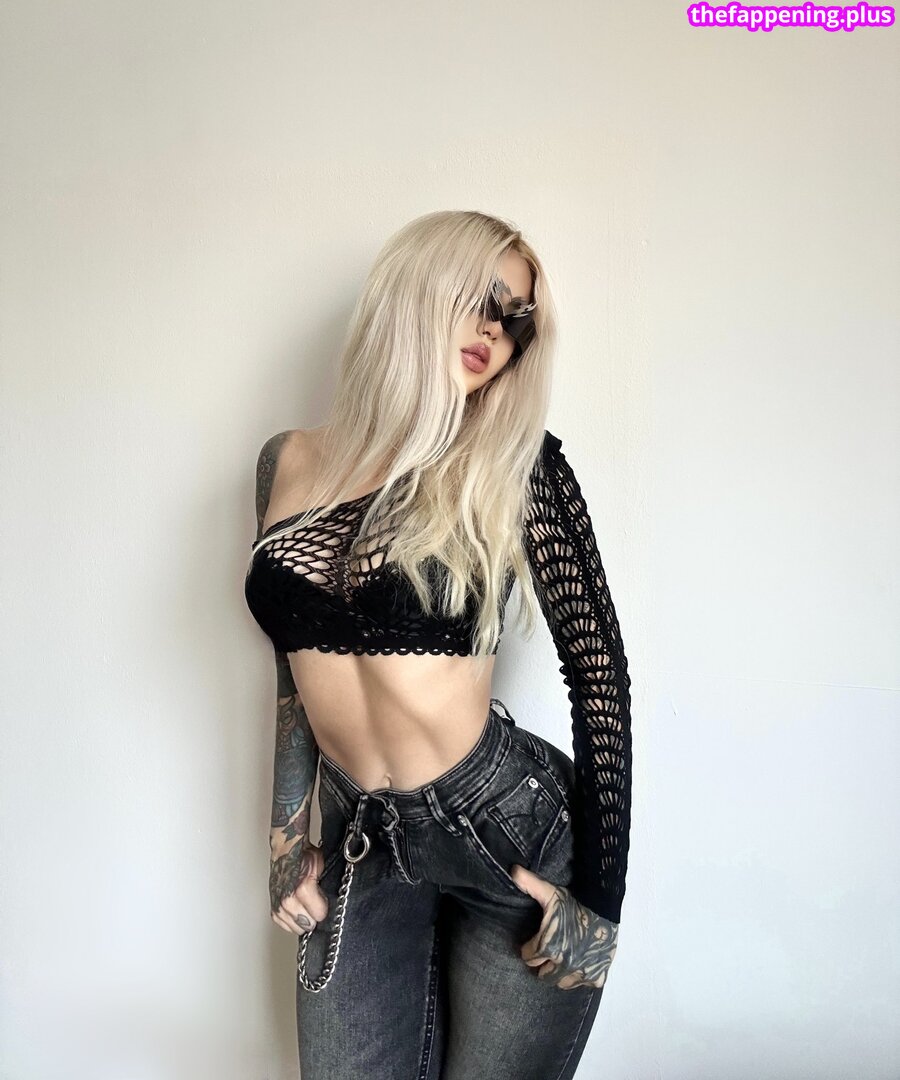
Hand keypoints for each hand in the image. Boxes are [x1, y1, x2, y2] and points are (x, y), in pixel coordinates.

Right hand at [269, 840, 328, 934]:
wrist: (286, 852)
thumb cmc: (304, 856)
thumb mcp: (323, 868)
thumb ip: (327, 885)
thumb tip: (337, 899)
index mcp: (302, 889)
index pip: (319, 915)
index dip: (324, 909)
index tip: (324, 903)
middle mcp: (287, 899)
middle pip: (307, 925)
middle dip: (314, 917)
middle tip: (316, 907)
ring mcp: (279, 905)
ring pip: (296, 927)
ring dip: (302, 921)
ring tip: (307, 910)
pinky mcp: (273, 908)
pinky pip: (284, 924)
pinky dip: (291, 921)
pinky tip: (297, 912)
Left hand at [510, 864, 617, 990]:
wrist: (605, 906)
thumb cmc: (574, 901)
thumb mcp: (549, 891)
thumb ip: (528, 883)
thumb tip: (511, 870)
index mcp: (547, 947)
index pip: (528, 957)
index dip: (529, 947)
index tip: (534, 941)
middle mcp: (563, 964)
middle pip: (543, 975)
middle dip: (544, 963)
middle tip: (549, 951)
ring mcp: (582, 972)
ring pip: (563, 983)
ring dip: (562, 972)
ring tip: (564, 958)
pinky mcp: (597, 976)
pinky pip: (585, 983)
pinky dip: (584, 975)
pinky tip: (582, 962)